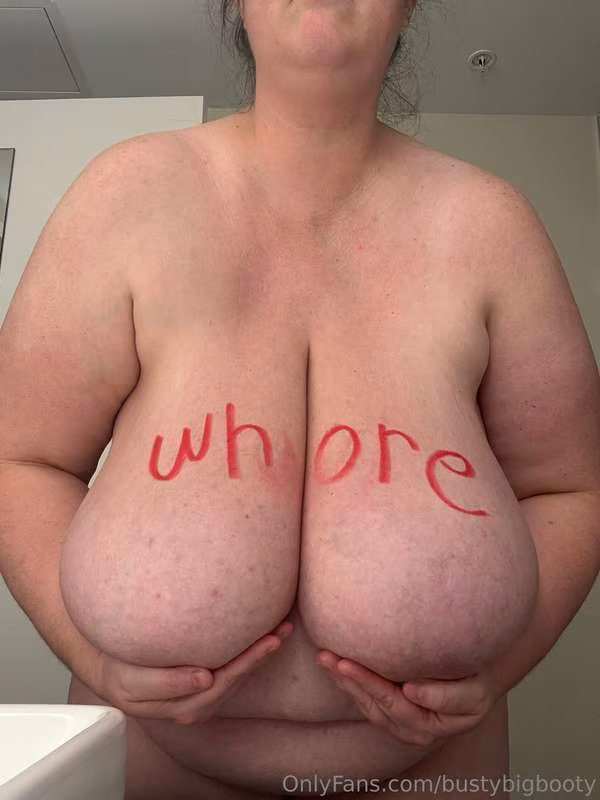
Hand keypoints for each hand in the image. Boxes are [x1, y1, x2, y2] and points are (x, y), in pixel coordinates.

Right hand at [91, 621, 292, 725]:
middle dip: (260, 656)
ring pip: (237, 675)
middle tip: (281, 630)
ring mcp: (202, 694)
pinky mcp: (204, 681)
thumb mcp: (132, 680)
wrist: (107, 669)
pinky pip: (231, 669)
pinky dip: (248, 652)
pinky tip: (263, 634)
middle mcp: (197, 705)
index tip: (264, 643)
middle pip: (235, 679)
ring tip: (281, 627)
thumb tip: (204, 679)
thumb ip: (166, 682)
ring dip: (260, 653)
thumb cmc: (119, 670)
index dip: (245, 664)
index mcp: (183, 707)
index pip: (222, 684)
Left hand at [318, 650, 499, 746]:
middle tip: (335, 658)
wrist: (476, 682)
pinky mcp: (389, 714)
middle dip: (355, 680)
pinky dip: (347, 682)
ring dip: (344, 681)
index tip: (363, 672)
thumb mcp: (474, 692)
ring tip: (325, 658)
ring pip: (367, 704)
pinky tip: (334, 666)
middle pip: (378, 704)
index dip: (381, 689)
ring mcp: (399, 724)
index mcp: (432, 724)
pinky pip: (364, 701)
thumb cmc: (475, 683)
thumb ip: (448, 696)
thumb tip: (412, 691)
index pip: (401, 705)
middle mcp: (413, 730)